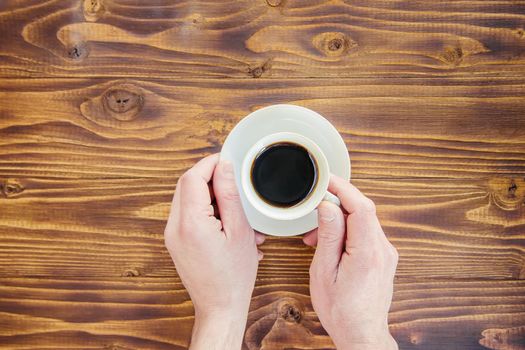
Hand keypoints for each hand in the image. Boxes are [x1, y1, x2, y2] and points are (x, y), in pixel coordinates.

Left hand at [164, 154, 264, 349]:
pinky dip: (206, 209)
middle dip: (210, 177)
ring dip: (210, 195)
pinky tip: (227, 222)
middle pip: (186, 185)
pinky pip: (187, 214)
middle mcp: (174, 227)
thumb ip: (229, 194)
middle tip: (233, 182)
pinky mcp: (175, 241)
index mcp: (189, 222)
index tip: (227, 161)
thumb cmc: (233, 276)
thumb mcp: (239, 230)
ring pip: (186, 198)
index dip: (210, 164)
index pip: (192, 177)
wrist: (219, 307)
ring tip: (235, 209)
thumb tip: (223, 166)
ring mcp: (171, 235)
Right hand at [303, 175, 397, 349]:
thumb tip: (327, 207)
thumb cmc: (341, 309)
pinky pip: (367, 233)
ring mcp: (387, 254)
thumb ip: (329, 236)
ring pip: (364, 221)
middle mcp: (383, 250)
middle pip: (363, 210)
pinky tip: (332, 244)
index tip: (327, 179)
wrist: (361, 333)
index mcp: (368, 252)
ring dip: (340, 220)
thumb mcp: (325, 271)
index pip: (361, 206)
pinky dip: (348, 231)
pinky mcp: (384, 258)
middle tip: (314, 211)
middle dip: (337, 204)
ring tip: (317, 237)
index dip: (343, 188)